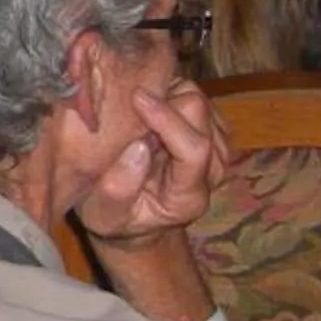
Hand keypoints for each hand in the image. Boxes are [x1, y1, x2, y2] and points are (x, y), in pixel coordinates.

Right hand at [77, 77, 233, 247]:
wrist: (141, 222)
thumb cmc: (118, 219)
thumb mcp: (104, 215)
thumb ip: (118, 188)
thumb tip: (138, 146)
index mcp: (188, 196)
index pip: (194, 150)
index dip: (167, 119)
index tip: (136, 98)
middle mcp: (211, 173)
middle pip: (201, 116)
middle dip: (165, 103)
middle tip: (130, 106)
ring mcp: (217, 152)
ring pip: (202, 103)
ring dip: (169, 99)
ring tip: (139, 111)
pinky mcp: (213, 135)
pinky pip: (200, 102)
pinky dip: (174, 97)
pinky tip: (152, 113)